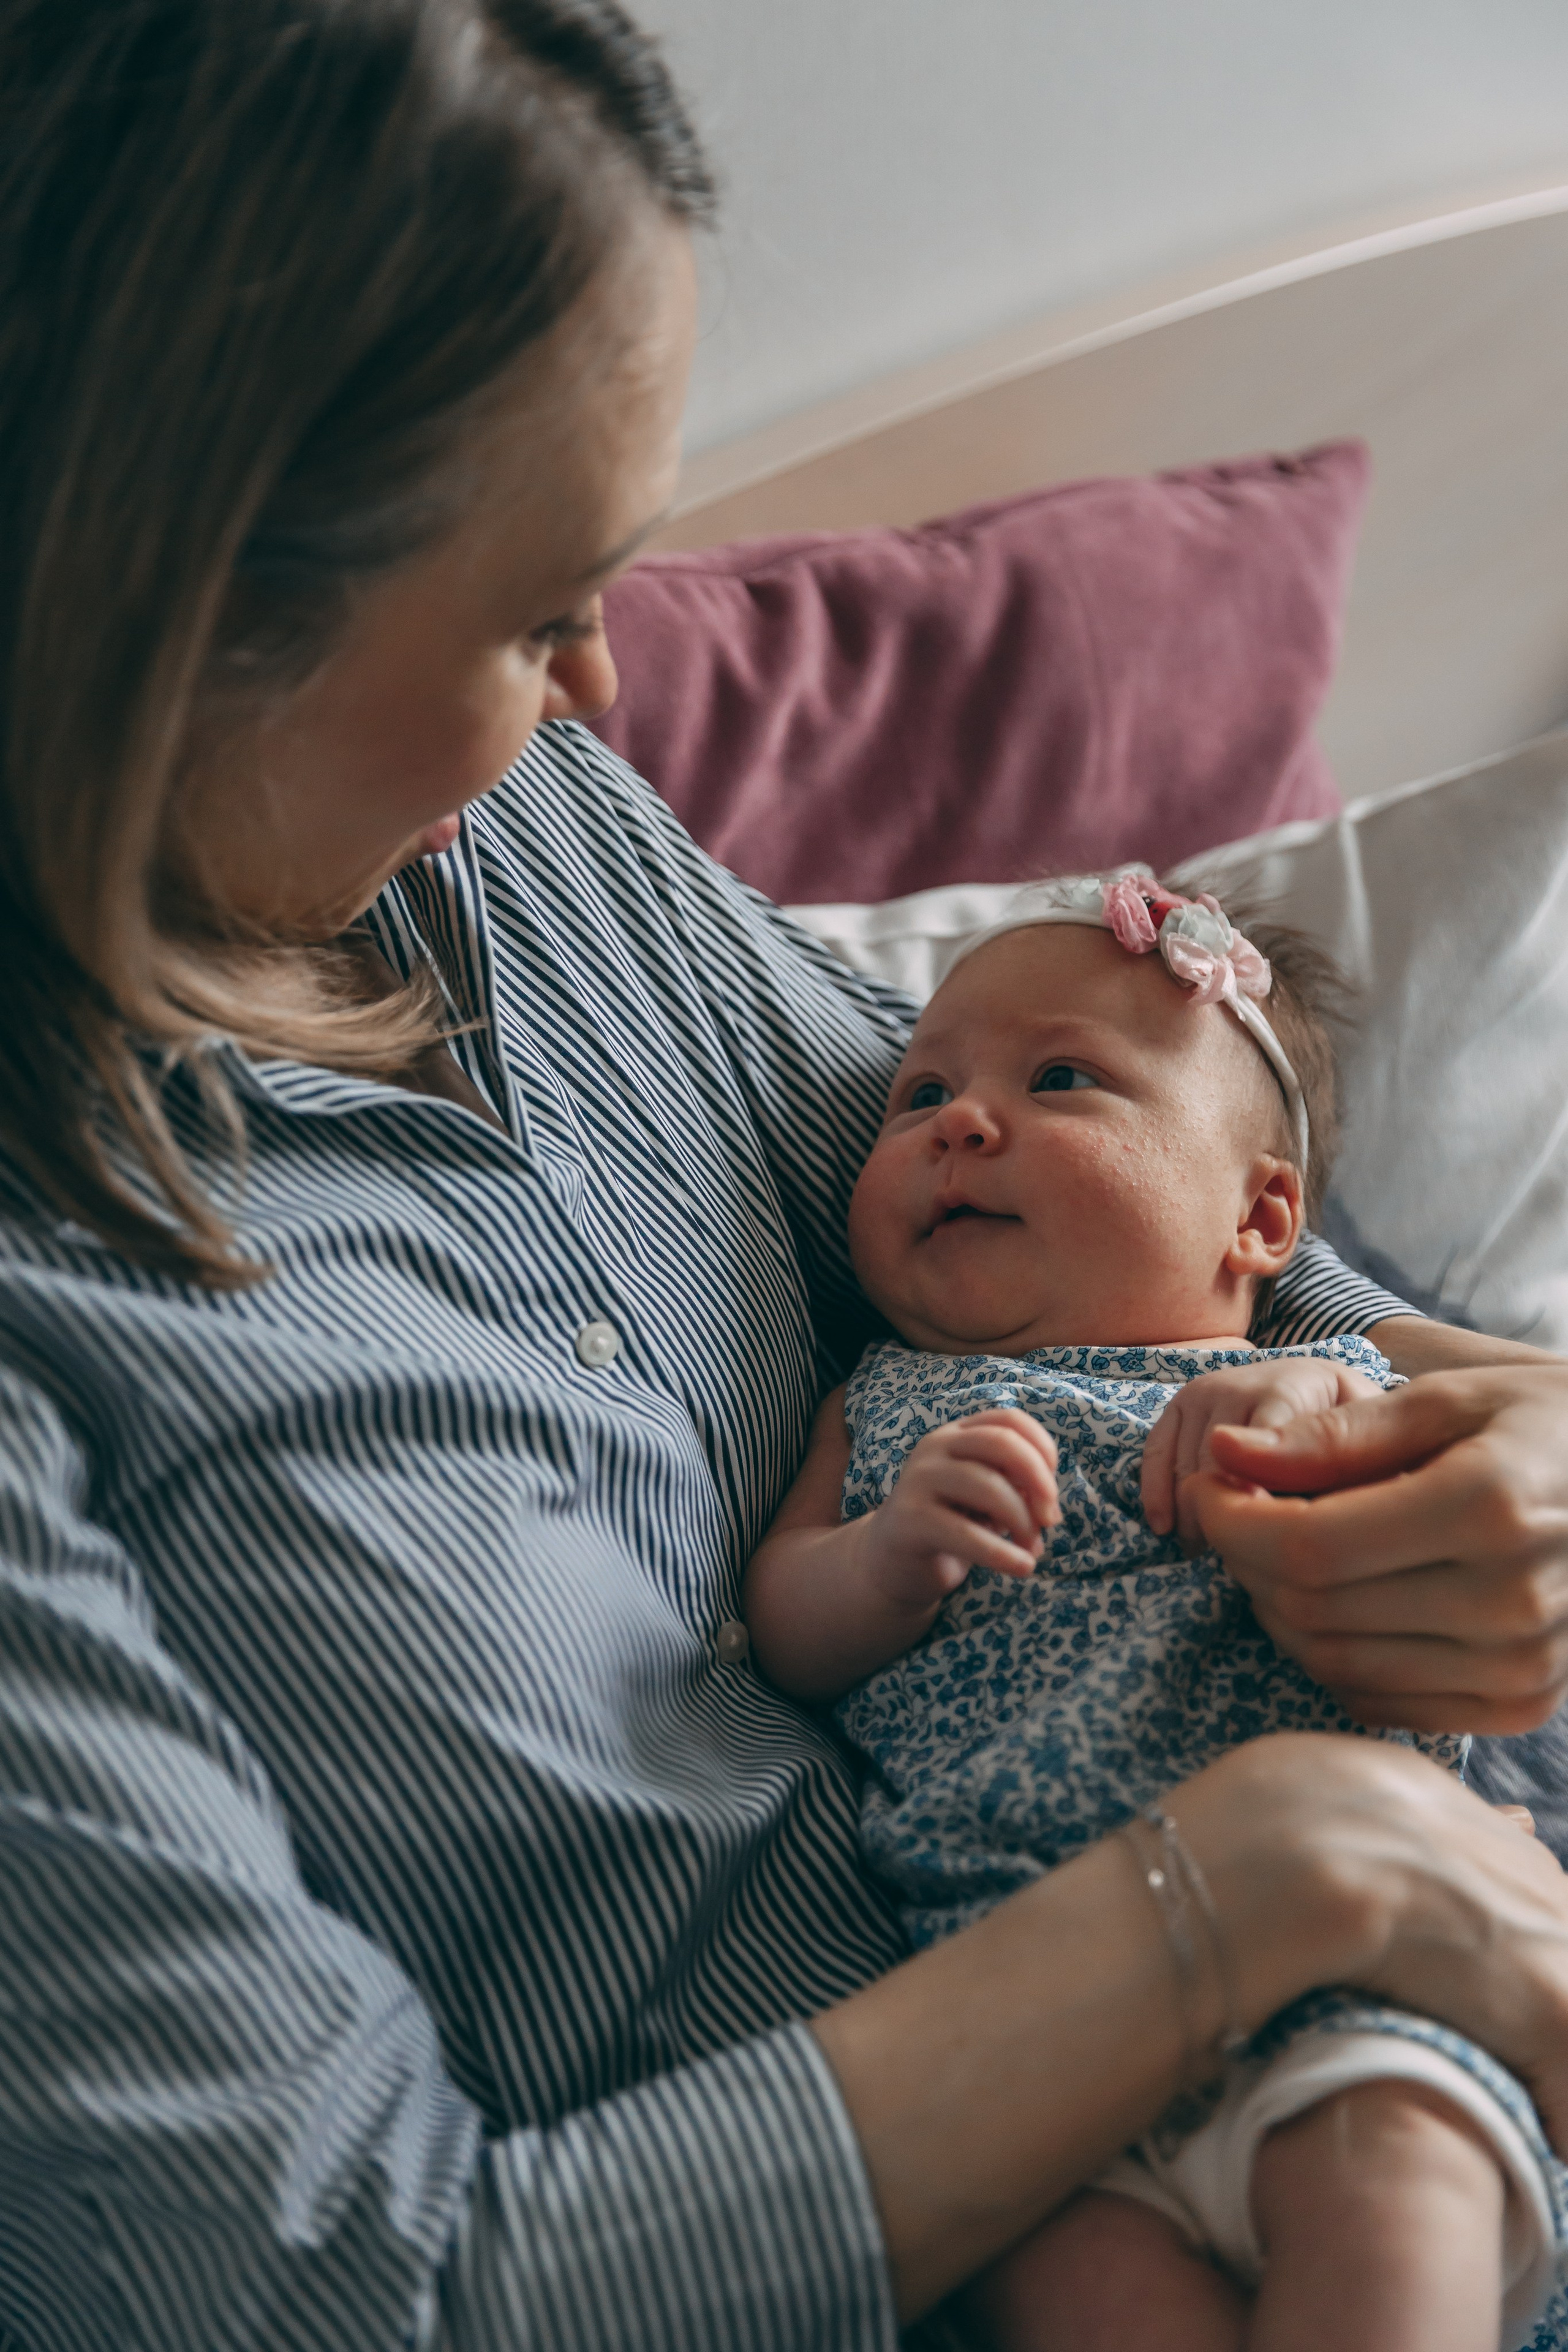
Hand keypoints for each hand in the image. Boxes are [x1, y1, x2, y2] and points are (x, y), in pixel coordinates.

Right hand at [860, 1409, 1059, 1611]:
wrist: (892, 1562)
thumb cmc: (949, 1525)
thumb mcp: (985, 1500)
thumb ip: (1014, 1488)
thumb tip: (1048, 1509)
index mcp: (956, 1434)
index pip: (1009, 1421)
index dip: (1043, 1449)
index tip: (1050, 1491)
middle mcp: (935, 1447)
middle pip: (1002, 1443)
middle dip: (1039, 1481)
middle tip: (1050, 1520)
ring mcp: (918, 1479)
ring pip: (989, 1486)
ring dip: (1023, 1522)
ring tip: (1030, 1549)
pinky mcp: (909, 1518)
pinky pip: (966, 1533)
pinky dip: (1002, 1553)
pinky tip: (1022, 1567)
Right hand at [1142, 1357, 1379, 1548]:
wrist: (1327, 1391)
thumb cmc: (1355, 1432)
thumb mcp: (1369, 1445)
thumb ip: (1337, 1469)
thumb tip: (1297, 1507)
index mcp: (1295, 1387)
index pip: (1264, 1447)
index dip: (1258, 1500)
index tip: (1263, 1538)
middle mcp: (1241, 1379)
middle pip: (1216, 1460)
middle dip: (1224, 1516)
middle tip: (1242, 1560)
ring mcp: (1205, 1390)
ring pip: (1183, 1463)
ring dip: (1193, 1514)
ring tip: (1214, 1551)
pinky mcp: (1180, 1404)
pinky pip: (1155, 1450)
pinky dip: (1155, 1492)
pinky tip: (1166, 1527)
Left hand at [1186, 1366, 1567, 1732]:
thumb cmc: (1545, 1423)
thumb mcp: (1450, 1398)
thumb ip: (1334, 1435)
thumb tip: (1225, 1454)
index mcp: (1489, 1509)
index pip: (1311, 1544)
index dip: (1234, 1520)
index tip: (1208, 1483)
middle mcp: (1509, 1601)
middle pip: (1315, 1608)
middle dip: (1246, 1559)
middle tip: (1236, 1511)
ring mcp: (1520, 1665)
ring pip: (1335, 1663)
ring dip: (1279, 1609)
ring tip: (1280, 1550)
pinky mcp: (1520, 1704)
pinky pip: (1380, 1701)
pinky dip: (1332, 1656)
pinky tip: (1333, 1601)